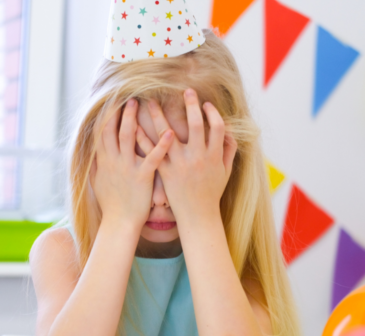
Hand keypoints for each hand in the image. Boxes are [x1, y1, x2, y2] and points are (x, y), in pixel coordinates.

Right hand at [90, 99, 174, 226]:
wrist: (119, 223)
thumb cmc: (111, 204)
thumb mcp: (98, 181)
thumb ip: (97, 163)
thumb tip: (93, 150)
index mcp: (104, 160)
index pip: (102, 132)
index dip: (106, 115)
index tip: (111, 100)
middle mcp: (113, 161)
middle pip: (114, 129)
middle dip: (121, 111)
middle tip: (129, 96)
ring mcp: (126, 168)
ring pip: (129, 137)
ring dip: (135, 119)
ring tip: (144, 103)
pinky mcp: (142, 177)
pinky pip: (152, 157)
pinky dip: (161, 144)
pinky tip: (170, 132)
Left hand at [136, 89, 237, 220]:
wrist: (197, 216)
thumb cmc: (211, 193)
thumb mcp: (225, 172)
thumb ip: (229, 150)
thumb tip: (230, 130)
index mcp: (213, 156)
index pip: (217, 127)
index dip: (213, 113)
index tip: (206, 104)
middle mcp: (197, 158)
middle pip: (195, 125)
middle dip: (191, 105)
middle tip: (186, 91)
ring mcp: (180, 164)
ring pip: (167, 134)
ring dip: (158, 115)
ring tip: (150, 101)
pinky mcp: (165, 172)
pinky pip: (152, 152)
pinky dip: (142, 138)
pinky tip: (134, 126)